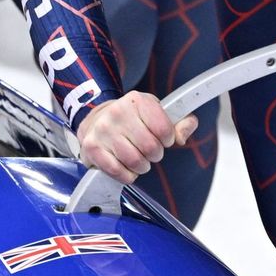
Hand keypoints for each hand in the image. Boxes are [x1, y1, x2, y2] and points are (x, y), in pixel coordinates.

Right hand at [75, 92, 196, 181]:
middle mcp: (118, 112)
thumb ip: (179, 122)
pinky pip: (119, 172)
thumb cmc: (131, 119)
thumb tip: (183, 136)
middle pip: (151, 148)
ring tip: (137, 157)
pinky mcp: (92, 148)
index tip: (162, 138)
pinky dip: (127, 174)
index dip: (167, 139)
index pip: (164, 129)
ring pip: (136, 162)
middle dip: (154, 154)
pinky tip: (124, 164)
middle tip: (148, 150)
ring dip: (141, 166)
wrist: (97, 121)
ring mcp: (103, 130)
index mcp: (137, 101)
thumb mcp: (156, 113)